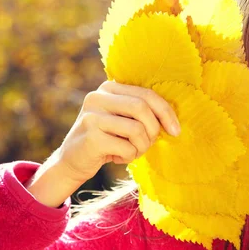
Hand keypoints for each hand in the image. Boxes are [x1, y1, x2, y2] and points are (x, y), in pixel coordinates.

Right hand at [26, 80, 179, 207]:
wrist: (72, 162)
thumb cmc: (107, 140)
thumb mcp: (123, 120)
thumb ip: (141, 112)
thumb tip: (172, 119)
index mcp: (108, 87)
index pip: (146, 94)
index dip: (166, 112)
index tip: (176, 131)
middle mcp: (97, 97)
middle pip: (142, 108)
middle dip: (153, 130)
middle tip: (149, 144)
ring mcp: (91, 116)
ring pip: (137, 129)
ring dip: (141, 147)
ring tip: (131, 151)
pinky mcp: (90, 136)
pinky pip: (127, 147)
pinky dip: (129, 156)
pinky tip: (117, 157)